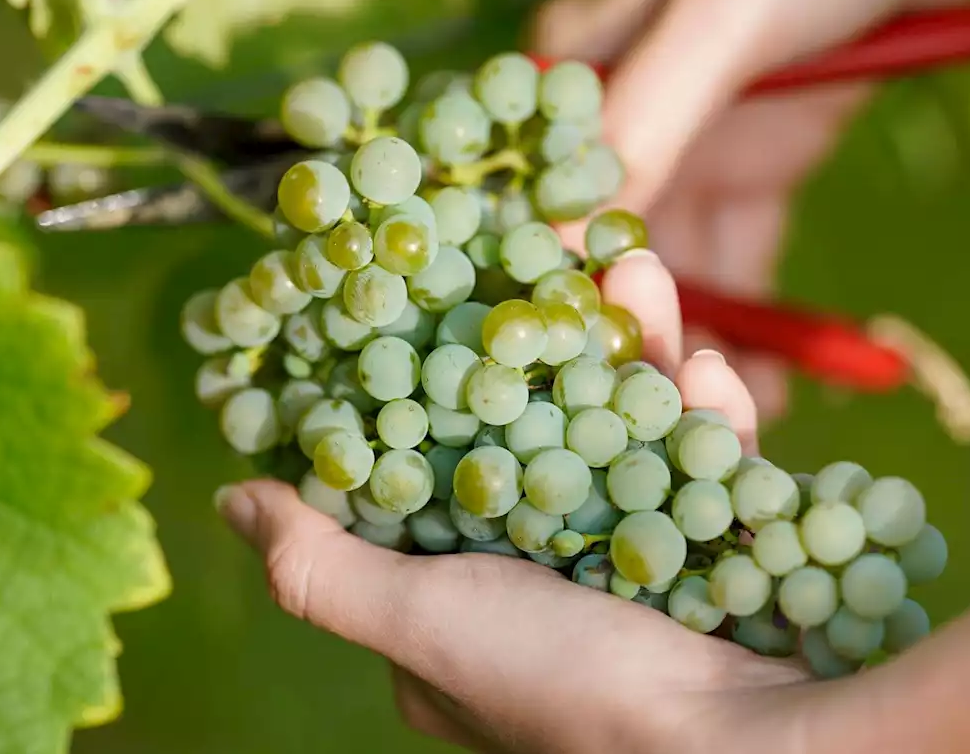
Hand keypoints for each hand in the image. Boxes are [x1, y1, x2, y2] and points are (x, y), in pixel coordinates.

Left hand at [214, 251, 837, 753]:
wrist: (739, 748)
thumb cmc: (562, 689)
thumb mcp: (420, 623)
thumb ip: (322, 568)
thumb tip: (230, 499)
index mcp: (458, 603)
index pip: (432, 471)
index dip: (435, 386)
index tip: (441, 303)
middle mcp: (540, 576)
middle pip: (538, 429)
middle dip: (550, 345)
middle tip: (558, 264)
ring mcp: (630, 558)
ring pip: (624, 426)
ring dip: (636, 349)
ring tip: (640, 273)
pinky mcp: (711, 549)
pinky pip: (701, 463)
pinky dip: (704, 414)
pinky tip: (706, 370)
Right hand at [534, 0, 969, 415]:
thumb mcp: (720, 20)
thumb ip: (645, 124)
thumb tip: (557, 244)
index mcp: (578, 70)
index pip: (542, 200)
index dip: (558, 289)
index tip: (584, 379)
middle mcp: (624, 119)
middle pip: (611, 251)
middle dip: (639, 335)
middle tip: (670, 424)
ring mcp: (694, 147)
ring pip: (680, 270)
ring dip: (702, 346)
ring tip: (728, 432)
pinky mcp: (759, 165)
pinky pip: (746, 260)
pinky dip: (759, 323)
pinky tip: (774, 387)